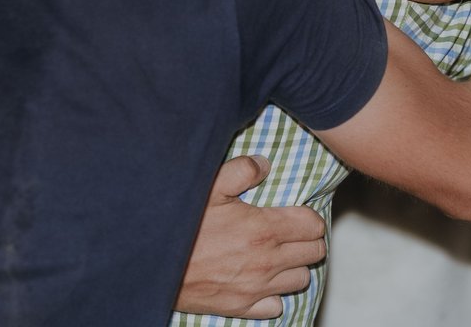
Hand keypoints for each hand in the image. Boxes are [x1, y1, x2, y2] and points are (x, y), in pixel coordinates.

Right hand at [174, 156, 324, 317]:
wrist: (156, 264)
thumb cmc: (183, 224)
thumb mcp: (209, 187)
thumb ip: (242, 170)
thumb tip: (264, 164)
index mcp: (263, 230)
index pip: (313, 225)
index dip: (308, 216)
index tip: (297, 213)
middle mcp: (267, 262)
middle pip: (314, 252)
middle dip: (307, 239)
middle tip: (290, 231)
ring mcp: (257, 288)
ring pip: (301, 279)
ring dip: (294, 265)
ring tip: (278, 254)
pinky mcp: (242, 307)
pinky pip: (276, 305)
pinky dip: (274, 294)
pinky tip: (261, 280)